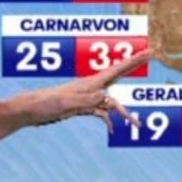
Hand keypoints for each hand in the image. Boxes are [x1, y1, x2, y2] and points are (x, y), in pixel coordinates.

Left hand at [23, 49, 151, 133]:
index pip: (117, 69)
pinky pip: (101, 113)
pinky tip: (111, 130)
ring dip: (125, 114)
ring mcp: (88, 97)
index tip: (148, 51)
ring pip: (112, 102)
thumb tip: (105, 96)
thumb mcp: (66, 103)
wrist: (31, 111)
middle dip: (134, 66)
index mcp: (89, 83)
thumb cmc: (45, 104)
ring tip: (138, 127)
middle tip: (151, 54)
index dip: (133, 60)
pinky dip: (108, 121)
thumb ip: (85, 99)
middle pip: (119, 76)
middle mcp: (91, 87)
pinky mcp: (82, 107)